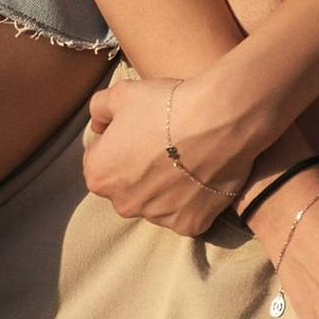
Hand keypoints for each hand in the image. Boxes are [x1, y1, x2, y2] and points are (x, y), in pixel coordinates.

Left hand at [82, 75, 251, 233]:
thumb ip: (99, 110)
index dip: (118, 143)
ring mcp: (157, 218)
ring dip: (165, 187)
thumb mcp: (120, 93)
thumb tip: (100, 125)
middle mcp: (123, 204)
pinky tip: (201, 176)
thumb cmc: (166, 105)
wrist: (220, 119)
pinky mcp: (189, 225)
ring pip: (156, 202)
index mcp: (99, 176)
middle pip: (127, 187)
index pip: (100, 162)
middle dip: (139, 171)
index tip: (139, 131)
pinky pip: (185, 213)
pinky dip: (192, 199)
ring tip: (187, 159)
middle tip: (164, 145)